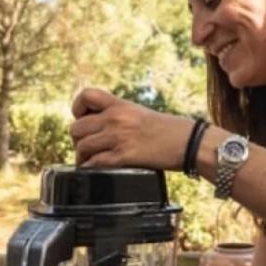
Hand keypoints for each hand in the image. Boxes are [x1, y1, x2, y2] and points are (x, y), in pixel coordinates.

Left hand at [70, 87, 194, 170]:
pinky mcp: (124, 156)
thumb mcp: (139, 114)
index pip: (86, 95)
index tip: (83, 119)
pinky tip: (94, 170)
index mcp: (120, 105)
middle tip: (87, 146)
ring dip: (82, 156)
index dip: (78, 108)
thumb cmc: (167, 130)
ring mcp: (119, 137)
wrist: (188, 142)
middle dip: (78, 139)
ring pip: (82, 146)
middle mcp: (116, 118)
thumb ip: (118, 116)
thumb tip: (96, 127)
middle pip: (76, 127)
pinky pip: (94, 163)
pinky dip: (90, 168)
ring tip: (88, 161)